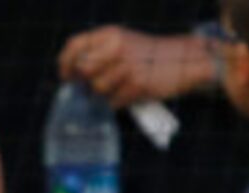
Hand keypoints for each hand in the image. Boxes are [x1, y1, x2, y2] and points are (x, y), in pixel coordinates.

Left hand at [57, 25, 213, 105]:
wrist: (182, 60)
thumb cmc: (147, 56)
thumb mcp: (122, 43)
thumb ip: (98, 54)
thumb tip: (73, 76)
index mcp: (111, 34)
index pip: (76, 45)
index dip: (65, 63)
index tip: (65, 76)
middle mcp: (117, 47)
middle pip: (84, 71)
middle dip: (87, 83)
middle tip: (98, 85)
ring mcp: (127, 66)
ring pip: (97, 89)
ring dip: (105, 94)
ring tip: (120, 87)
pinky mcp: (137, 84)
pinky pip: (114, 102)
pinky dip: (119, 102)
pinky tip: (130, 93)